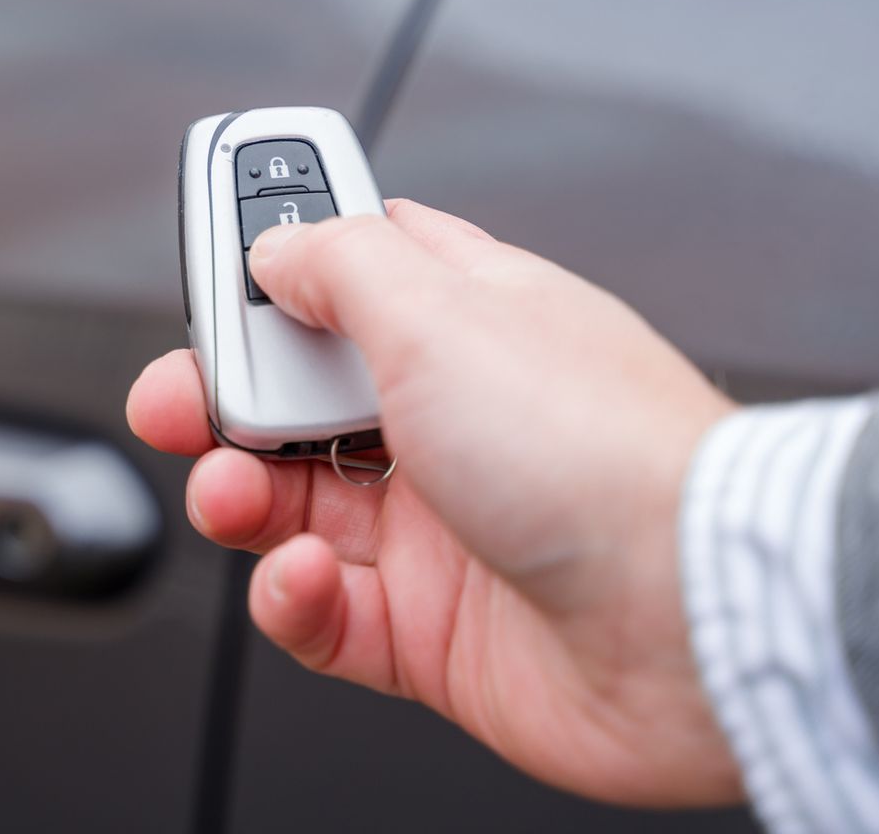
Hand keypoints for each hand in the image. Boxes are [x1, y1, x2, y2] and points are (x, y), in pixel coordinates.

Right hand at [127, 199, 740, 806]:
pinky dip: (292, 598)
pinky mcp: (434, 633)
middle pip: (297, 394)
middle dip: (224, 394)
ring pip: (292, 505)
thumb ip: (340, 263)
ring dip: (238, 496)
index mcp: (466, 321)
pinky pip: (325, 612)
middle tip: (185, 400)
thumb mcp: (443, 311)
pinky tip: (305, 579)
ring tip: (232, 495)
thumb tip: (275, 245)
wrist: (694, 625)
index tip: (210, 273)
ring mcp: (443, 528)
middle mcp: (452, 419)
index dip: (272, 267)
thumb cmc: (602, 455)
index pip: (349, 271)